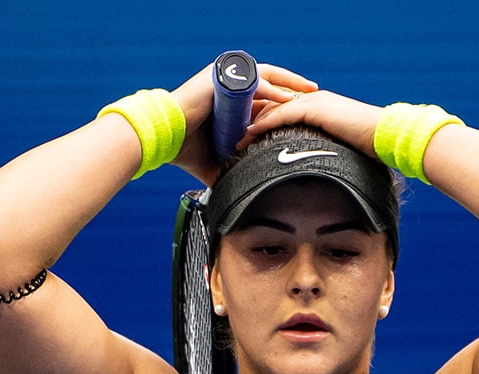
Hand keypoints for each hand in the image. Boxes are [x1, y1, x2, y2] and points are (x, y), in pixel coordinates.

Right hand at [169, 62, 319, 185]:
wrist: (162, 138)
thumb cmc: (183, 147)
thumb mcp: (212, 162)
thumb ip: (226, 172)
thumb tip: (236, 194)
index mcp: (228, 100)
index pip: (262, 94)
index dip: (284, 100)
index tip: (304, 108)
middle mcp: (227, 85)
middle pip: (269, 80)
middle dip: (294, 86)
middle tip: (315, 93)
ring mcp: (223, 79)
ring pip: (265, 75)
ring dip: (288, 81)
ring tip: (309, 90)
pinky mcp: (219, 79)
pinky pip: (252, 80)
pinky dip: (271, 89)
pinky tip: (288, 98)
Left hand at [238, 89, 383, 159]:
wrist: (386, 136)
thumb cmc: (368, 148)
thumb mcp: (338, 150)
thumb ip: (321, 154)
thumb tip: (311, 176)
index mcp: (317, 107)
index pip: (281, 109)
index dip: (260, 120)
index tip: (242, 136)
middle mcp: (312, 99)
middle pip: (271, 104)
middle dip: (249, 118)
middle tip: (228, 134)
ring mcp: (313, 101)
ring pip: (272, 107)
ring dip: (250, 121)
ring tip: (231, 136)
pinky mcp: (315, 108)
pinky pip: (281, 113)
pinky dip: (262, 123)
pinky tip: (247, 134)